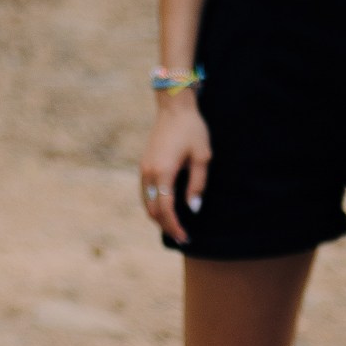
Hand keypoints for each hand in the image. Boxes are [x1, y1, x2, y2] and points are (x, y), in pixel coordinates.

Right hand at [141, 94, 210, 244]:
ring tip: (175, 225)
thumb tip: (192, 208)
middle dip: (166, 226)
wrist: (174, 109)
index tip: (185, 236)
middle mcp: (148, 174)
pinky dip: (155, 205)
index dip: (174, 226)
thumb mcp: (202, 156)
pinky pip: (146, 193)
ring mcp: (143, 170)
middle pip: (153, 210)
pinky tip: (167, 208)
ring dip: (158, 217)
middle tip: (182, 236)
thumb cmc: (192, 130)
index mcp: (163, 173)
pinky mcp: (143, 166)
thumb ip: (198, 184)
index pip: (165, 209)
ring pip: (146, 203)